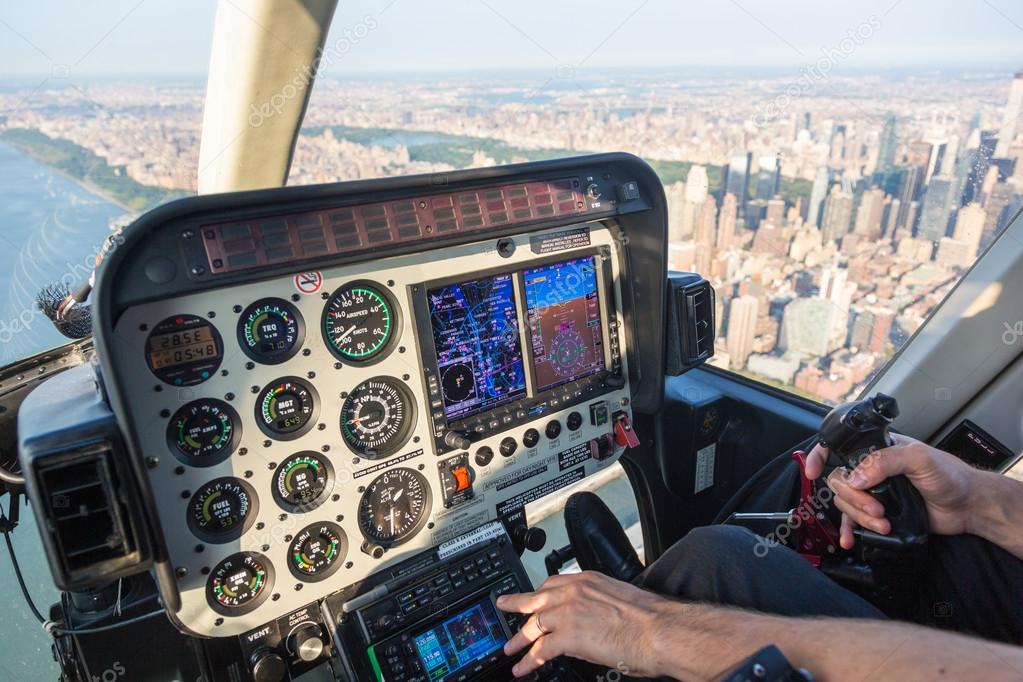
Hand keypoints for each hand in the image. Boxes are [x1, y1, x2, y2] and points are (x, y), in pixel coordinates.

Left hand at [496, 571, 672, 677]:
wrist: (659, 630)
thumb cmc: (650, 618)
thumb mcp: (619, 599)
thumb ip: (598, 604)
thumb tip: (592, 619)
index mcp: (588, 580)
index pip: (553, 584)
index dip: (538, 594)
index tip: (531, 597)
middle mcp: (574, 592)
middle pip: (536, 600)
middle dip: (518, 607)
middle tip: (504, 609)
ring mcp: (568, 613)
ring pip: (534, 624)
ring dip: (519, 639)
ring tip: (509, 649)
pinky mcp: (568, 636)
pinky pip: (540, 650)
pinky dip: (528, 660)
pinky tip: (522, 668)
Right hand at [805, 433, 977, 548]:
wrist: (967, 506)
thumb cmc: (949, 476)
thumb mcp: (919, 458)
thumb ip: (885, 461)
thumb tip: (856, 477)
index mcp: (877, 450)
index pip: (839, 447)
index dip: (820, 456)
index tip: (813, 471)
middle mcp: (871, 470)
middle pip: (839, 481)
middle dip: (855, 499)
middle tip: (877, 509)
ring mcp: (874, 493)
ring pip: (846, 504)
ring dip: (860, 517)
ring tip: (883, 523)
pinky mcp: (879, 515)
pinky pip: (853, 522)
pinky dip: (849, 531)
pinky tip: (850, 540)